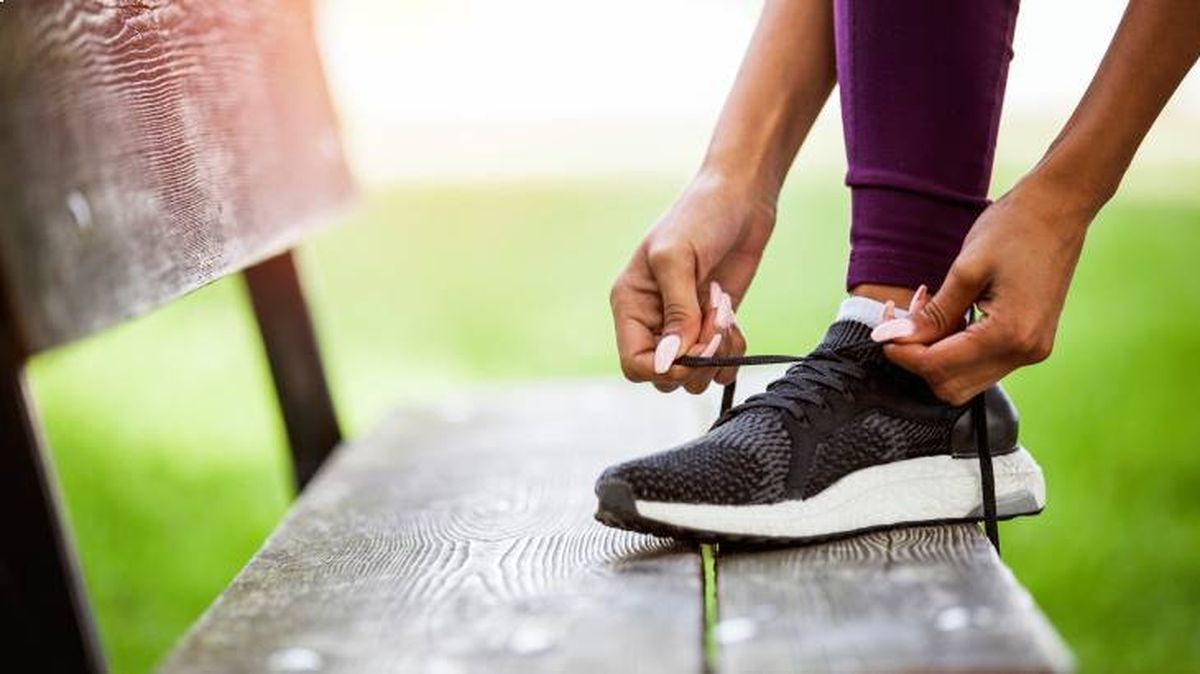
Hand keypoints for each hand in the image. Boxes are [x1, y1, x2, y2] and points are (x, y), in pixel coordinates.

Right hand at [610, 172, 773, 392]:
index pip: (634, 364)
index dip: (664, 368)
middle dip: (695, 361)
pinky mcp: (712, 326)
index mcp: (631, 305)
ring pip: (693, 377)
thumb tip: (672, 359)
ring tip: (724, 318)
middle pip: (665, 376)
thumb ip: (676, 312)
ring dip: (716, 356)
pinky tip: (733, 322)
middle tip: (715, 326)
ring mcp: (685, 326)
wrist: (740, 199)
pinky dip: (731, 352)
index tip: (693, 349)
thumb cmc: (700, 217)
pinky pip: (719, 363)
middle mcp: (654, 321)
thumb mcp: (677, 259)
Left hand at [872, 176, 1091, 403]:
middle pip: (950, 384)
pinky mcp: (1030, 343)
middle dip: (918, 358)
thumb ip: (930, 314)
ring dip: (935, 354)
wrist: (1060, 209)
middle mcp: (1024, 352)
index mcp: (1010, 334)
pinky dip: (955, 347)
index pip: (938, 366)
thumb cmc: (1014, 228)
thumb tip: (890, 339)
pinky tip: (947, 314)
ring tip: (924, 311)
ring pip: (965, 379)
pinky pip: (982, 362)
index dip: (903, 353)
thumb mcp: (965, 270)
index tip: (883, 332)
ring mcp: (1031, 351)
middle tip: (903, 320)